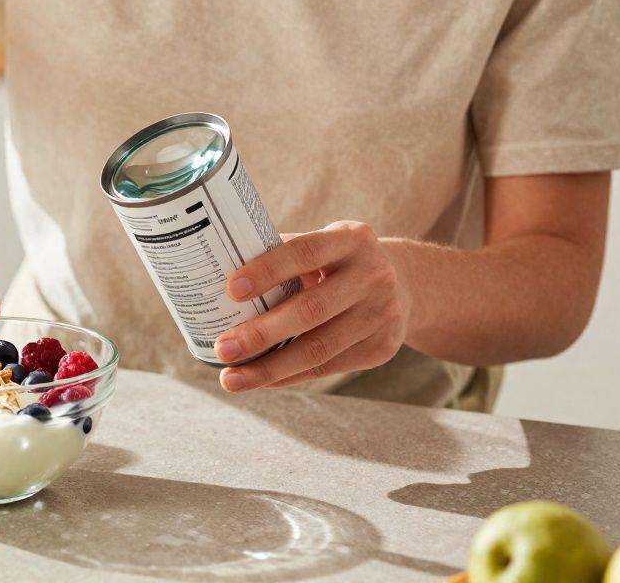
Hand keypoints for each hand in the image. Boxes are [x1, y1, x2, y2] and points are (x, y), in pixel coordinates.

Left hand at [214, 221, 410, 391]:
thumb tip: (213, 275)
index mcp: (351, 240)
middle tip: (222, 348)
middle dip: (261, 333)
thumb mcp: (322, 245)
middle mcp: (372, 276)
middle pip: (311, 310)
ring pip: (318, 349)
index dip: (267, 271)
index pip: (305, 253)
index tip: (230, 289)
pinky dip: (288, 376)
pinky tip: (260, 380)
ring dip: (269, 368)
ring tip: (231, 378)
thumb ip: (280, 255)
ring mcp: (381, 314)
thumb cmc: (338, 263)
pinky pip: (326, 367)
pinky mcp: (382, 348)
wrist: (407, 284)